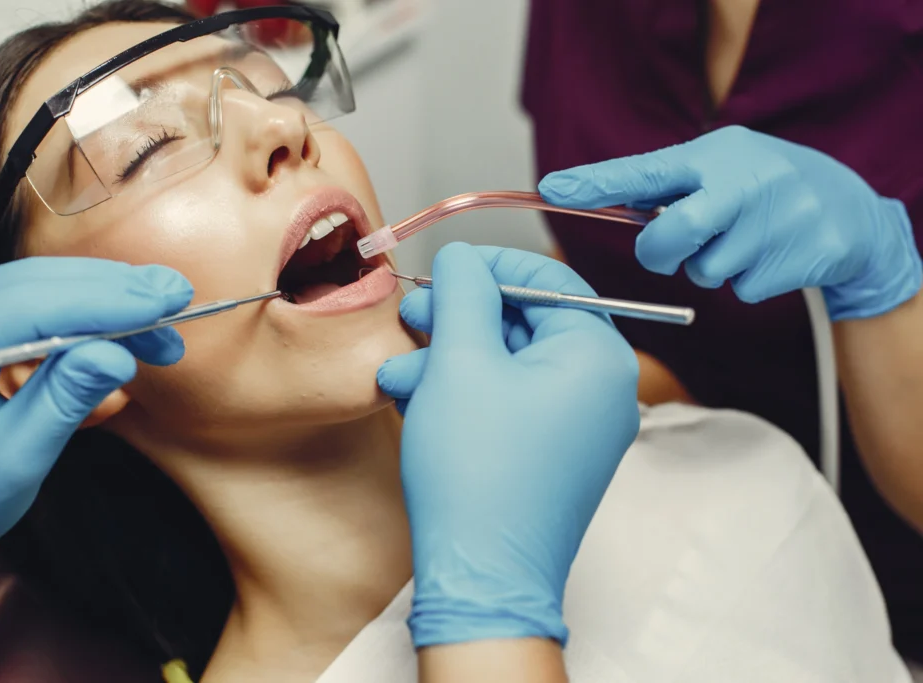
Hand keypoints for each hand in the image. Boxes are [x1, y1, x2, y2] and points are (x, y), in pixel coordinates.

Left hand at [0, 258, 191, 609]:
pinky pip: (18, 304)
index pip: (23, 307)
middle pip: (28, 283)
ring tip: (160, 322)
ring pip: (27, 286)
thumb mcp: (8, 467)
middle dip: (110, 290)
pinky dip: (74, 313)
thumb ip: (61, 403)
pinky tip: (117, 329)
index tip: (165, 302)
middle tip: (177, 298)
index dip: (102, 300)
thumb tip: (119, 353)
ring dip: (99, 299)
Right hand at [377, 244, 639, 646]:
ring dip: (449, 361)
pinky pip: (509, 404)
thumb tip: (466, 258)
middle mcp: (602, 390)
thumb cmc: (477, 471)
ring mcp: (579, 428)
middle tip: (412, 315)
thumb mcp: (461, 362)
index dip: (491, 265)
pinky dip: (464, 395)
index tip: (447, 265)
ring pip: (509, 367)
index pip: (551, 280)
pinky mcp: (552, 457)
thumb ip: (464, 294)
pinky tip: (416, 401)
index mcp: (599, 357)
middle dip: (459, 319)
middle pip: (526, 324)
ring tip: (398, 374)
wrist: (482, 577)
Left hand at [539, 125, 921, 319]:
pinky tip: (768, 257)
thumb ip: (667, 186)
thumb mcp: (720, 167)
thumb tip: (594, 197)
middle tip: (671, 250)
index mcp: (715, 155)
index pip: (645, 170)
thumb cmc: (760, 188)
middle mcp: (743, 183)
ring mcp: (774, 221)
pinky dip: (745, 283)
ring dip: (710, 268)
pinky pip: (741, 291)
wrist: (849, 210)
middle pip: (670, 238)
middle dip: (660, 254)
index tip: (553, 187)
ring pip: (705, 273)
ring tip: (741, 240)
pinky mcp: (797, 258)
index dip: (597, 183)